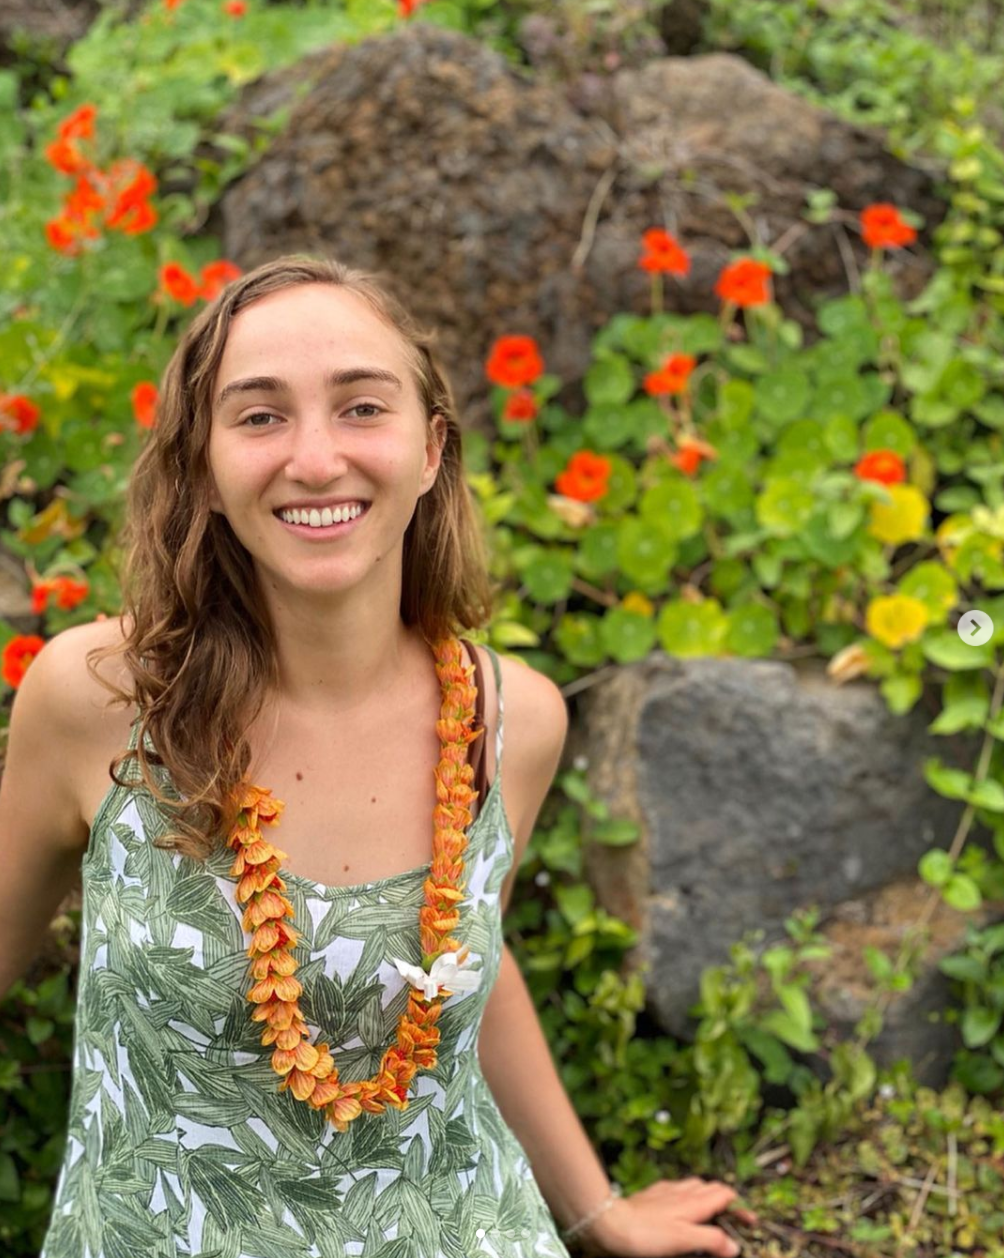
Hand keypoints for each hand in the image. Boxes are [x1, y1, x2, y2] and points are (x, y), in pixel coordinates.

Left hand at [580, 1177, 746, 1256]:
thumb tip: (734, 1245)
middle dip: (726, 1199)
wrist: (612, 1221)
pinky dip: (687, 1196)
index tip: (749, 1220)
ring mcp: (667, 1190)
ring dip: (707, 1195)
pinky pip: (677, 1189)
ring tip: (711, 1211)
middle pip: (712, 1187)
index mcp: (695, 1202)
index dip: (740, 1206)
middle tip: (732, 1218)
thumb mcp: (685, 1240)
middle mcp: (683, 1191)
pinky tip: (680, 1206)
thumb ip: (712, 1240)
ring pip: (695, 1185)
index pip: (725, 1194)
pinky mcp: (654, 1194)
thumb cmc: (647, 1233)